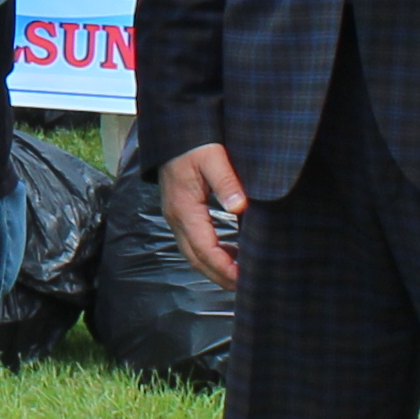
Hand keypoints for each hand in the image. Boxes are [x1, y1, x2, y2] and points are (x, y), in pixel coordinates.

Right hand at [159, 142, 246, 290]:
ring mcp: (176, 217)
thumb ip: (227, 182)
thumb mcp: (213, 157)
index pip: (204, 248)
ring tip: (240, 276)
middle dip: (220, 276)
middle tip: (246, 287)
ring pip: (193, 254)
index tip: (244, 278)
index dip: (224, 267)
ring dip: (215, 268)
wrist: (173, 131)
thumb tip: (240, 207)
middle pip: (196, 259)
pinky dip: (211, 255)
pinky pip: (194, 243)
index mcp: (184, 209)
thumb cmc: (194, 142)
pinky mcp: (180, 213)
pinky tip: (230, 254)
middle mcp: (176, 218)